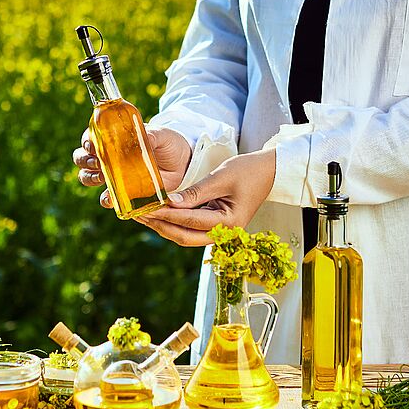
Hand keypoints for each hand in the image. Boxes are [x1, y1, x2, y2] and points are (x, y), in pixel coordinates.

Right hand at [72, 127, 192, 207]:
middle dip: (84, 160)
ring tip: (102, 178)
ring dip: (89, 178)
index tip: (92, 145)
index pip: (90, 138)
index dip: (86, 141)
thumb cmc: (168, 144)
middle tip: (97, 162)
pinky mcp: (123, 192)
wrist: (183, 164)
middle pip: (82, 158)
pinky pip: (107, 198)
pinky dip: (106, 199)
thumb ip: (152, 135)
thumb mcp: (162, 135)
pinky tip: (110, 198)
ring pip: (88, 177)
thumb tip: (144, 136)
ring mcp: (114, 175)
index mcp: (113, 138)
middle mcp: (108, 157)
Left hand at [136, 149, 275, 245]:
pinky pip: (191, 229)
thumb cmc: (249, 171)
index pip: (189, 221)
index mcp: (229, 223)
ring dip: (165, 226)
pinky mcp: (215, 225)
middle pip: (184, 237)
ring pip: (186, 236)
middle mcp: (224, 233)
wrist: (270, 172)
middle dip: (160, 226)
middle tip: (138, 215)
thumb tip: (170, 202)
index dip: (166, 214)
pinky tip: (159, 214)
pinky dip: (174, 223)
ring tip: (143, 215)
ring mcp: (220, 232)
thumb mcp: (220, 178)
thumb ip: (195, 192)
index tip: (146, 207)